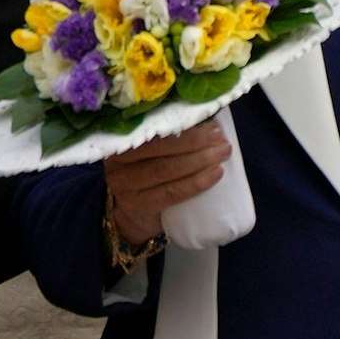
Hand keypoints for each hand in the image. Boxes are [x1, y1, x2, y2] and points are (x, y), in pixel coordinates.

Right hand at [103, 121, 229, 245]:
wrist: (133, 217)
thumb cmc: (147, 177)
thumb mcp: (148, 154)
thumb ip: (166, 138)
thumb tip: (206, 121)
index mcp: (121, 140)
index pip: (155, 129)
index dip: (186, 127)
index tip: (212, 125)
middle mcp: (118, 161)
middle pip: (162, 148)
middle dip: (196, 142)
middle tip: (221, 141)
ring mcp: (125, 185)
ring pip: (167, 169)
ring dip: (199, 160)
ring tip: (221, 154)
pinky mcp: (138, 205)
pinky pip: (171, 192)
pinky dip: (196, 183)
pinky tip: (215, 174)